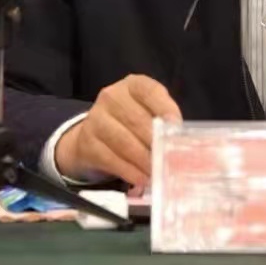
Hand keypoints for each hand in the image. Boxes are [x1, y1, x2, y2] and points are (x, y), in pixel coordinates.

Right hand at [54, 74, 181, 189]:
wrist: (92, 136)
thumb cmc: (130, 122)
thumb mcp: (146, 111)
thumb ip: (162, 120)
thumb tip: (178, 140)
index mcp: (133, 85)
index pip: (150, 92)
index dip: (165, 109)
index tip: (176, 128)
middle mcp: (112, 97)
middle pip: (137, 120)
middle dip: (156, 143)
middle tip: (171, 160)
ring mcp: (96, 119)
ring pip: (124, 142)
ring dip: (144, 161)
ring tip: (158, 173)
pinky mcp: (87, 143)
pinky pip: (111, 159)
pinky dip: (130, 171)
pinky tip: (142, 179)